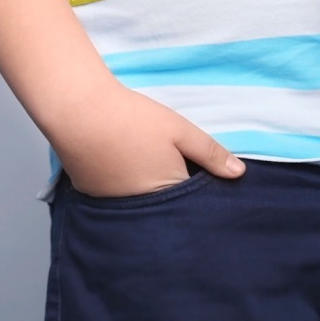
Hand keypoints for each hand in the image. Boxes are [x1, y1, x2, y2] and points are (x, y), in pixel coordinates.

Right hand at [50, 84, 244, 197]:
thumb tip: (239, 174)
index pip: (192, 202)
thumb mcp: (180, 131)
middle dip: (172, 190)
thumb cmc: (133, 120)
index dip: (197, 186)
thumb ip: (211, 153)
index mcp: (168, 194)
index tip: (198, 171)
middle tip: (167, 161)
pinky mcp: (92, 195)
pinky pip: (117, 198)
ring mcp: (113, 205)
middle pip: (165, 207)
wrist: (80, 111)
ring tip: (143, 159)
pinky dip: (123, 186)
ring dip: (146, 188)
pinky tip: (122, 162)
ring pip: (140, 202)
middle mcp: (140, 209)